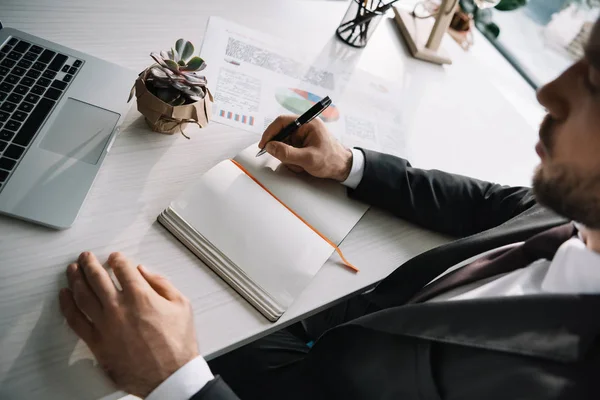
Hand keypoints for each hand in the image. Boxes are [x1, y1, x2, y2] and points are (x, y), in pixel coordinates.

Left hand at [59, 251, 197, 397]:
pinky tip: (65, 296)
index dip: (117, 260)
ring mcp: (105, 325)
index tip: (114, 258)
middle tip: (86, 257)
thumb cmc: (178, 345)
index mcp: (141, 296)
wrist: (170, 376)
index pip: (122, 269)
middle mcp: (120, 308)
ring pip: (82, 295)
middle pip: (97, 278)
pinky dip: (67, 305)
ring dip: (75, 279)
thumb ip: (162, 284)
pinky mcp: (97, 342)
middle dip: (90, 264)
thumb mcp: (182, 306)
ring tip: (73, 270)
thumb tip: (145, 272)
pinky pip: (76, 320)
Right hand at [259, 115, 352, 180]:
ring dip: (288, 158)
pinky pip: (289, 152)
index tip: (264, 144)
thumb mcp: (308, 158)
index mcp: (308, 124)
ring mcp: (303, 137)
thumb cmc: (331, 160)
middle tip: (287, 160)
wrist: (343, 168)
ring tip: (300, 165)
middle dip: (282, 150)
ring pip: (284, 145)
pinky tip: (302, 166)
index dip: (270, 132)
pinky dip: (292, 161)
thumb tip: (270, 147)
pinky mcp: (302, 145)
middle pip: (281, 135)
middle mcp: (304, 128)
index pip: (282, 122)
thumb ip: (287, 153)